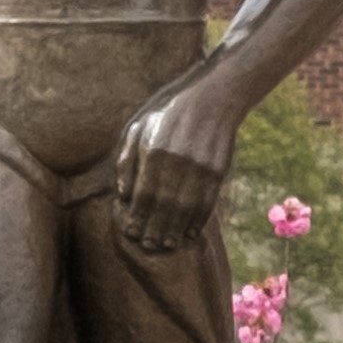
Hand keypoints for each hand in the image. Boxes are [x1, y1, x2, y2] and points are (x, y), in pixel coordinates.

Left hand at [114, 82, 236, 256]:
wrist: (213, 96)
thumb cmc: (168, 112)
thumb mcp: (139, 127)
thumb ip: (127, 160)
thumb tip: (123, 195)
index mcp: (155, 150)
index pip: (143, 194)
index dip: (136, 216)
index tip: (130, 232)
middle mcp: (178, 161)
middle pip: (164, 206)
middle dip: (155, 229)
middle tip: (148, 246)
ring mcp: (201, 167)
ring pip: (187, 208)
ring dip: (176, 230)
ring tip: (167, 244)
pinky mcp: (219, 170)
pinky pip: (207, 202)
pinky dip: (199, 220)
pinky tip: (190, 232)